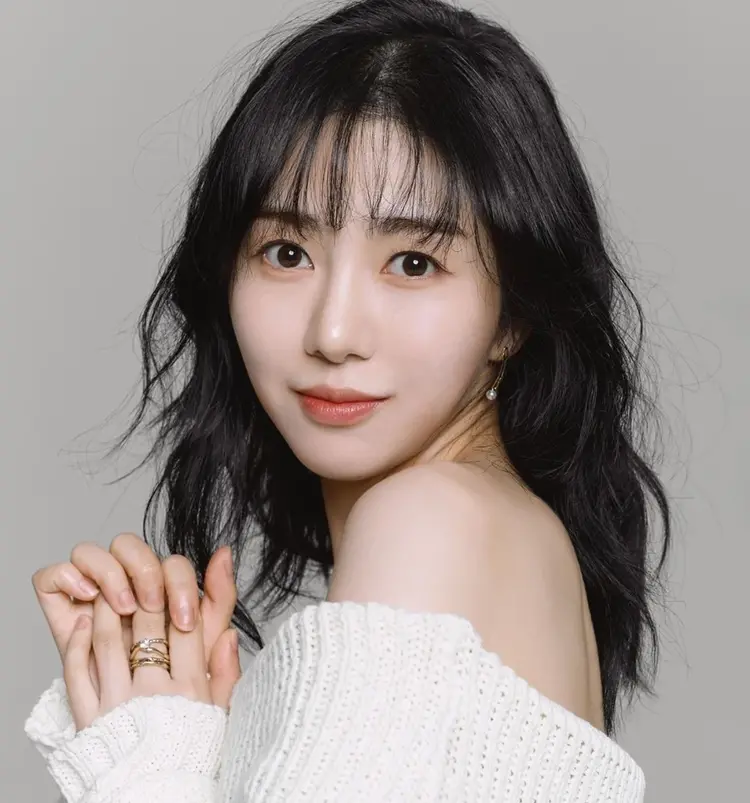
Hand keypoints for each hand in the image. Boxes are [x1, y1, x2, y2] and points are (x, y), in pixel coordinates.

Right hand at [32, 534, 238, 696]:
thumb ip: (219, 602)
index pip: (170, 561)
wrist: (137, 742)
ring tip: (123, 605)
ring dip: (110, 573)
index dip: (178, 581)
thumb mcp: (203, 650)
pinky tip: (87, 596)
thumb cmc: (176, 694)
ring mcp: (89, 598)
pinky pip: (51, 578)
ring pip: (88, 553)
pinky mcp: (58, 613)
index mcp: (161, 593)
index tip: (185, 618)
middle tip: (152, 606)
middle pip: (127, 546)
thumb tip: (225, 553)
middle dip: (145, 573)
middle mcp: (124, 589)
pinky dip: (67, 577)